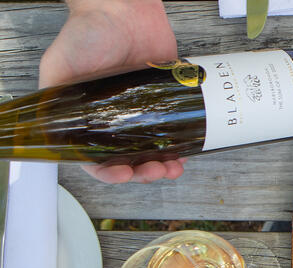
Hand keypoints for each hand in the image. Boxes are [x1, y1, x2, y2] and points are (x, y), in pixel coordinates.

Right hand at [39, 0, 185, 183]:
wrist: (123, 6)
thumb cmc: (86, 32)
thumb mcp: (59, 67)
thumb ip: (54, 97)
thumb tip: (52, 132)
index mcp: (86, 115)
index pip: (95, 156)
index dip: (108, 172)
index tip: (123, 174)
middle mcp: (114, 115)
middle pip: (129, 157)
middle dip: (143, 171)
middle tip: (156, 171)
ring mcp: (141, 107)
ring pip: (153, 147)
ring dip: (164, 162)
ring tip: (173, 167)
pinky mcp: (165, 95)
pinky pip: (174, 125)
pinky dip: (182, 141)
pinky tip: (187, 148)